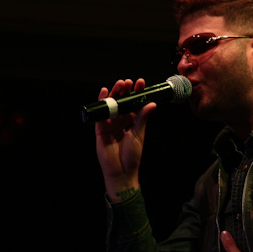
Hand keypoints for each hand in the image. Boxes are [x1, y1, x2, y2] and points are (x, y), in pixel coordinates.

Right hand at [95, 79, 156, 200]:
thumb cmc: (132, 154)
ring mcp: (110, 122)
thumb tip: (152, 103)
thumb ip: (143, 118)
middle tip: (128, 82)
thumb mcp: (139, 134)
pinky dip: (102, 102)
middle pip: (122, 101)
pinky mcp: (100, 128)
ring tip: (119, 84)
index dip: (136, 92)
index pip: (134, 102)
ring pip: (111, 104)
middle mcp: (121, 119)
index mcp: (132, 120)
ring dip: (114, 93)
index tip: (140, 82)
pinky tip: (104, 92)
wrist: (121, 170)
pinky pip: (100, 113)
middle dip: (125, 90)